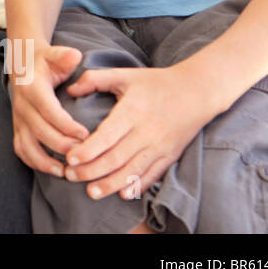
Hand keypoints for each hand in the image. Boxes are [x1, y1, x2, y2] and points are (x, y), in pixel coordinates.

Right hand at [9, 43, 89, 177]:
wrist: (22, 65)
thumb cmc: (45, 62)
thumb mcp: (54, 54)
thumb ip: (64, 56)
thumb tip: (75, 56)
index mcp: (31, 87)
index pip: (48, 110)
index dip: (66, 125)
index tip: (86, 135)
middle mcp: (22, 105)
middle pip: (40, 131)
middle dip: (63, 146)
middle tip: (84, 154)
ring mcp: (18, 119)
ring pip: (27, 145)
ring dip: (46, 161)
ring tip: (68, 172)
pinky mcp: (18, 128)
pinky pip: (21, 150)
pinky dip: (35, 163)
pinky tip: (55, 171)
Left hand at [58, 64, 213, 200]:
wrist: (197, 92)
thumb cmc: (155, 82)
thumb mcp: (124, 74)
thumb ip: (94, 79)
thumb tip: (70, 90)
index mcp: (132, 111)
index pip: (106, 137)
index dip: (87, 151)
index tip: (69, 159)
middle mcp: (146, 132)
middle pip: (115, 158)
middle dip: (91, 171)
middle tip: (71, 176)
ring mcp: (160, 146)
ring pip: (132, 171)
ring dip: (110, 184)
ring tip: (91, 192)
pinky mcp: (170, 156)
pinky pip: (152, 175)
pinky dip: (137, 186)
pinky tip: (122, 194)